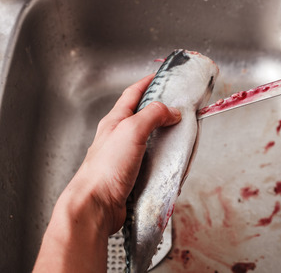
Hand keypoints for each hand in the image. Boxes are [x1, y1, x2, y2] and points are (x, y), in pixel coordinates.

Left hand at [68, 74, 181, 233]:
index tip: (162, 77)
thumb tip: (171, 111)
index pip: (132, 93)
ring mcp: (126, 156)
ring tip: (181, 135)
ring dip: (165, 137)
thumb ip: (153, 115)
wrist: (96, 206)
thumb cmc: (106, 168)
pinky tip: (172, 162)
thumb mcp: (131, 130)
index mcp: (115, 121)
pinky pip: (152, 161)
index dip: (148, 83)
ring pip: (150, 140)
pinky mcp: (133, 174)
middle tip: (180, 109)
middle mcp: (119, 136)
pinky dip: (164, 159)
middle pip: (143, 116)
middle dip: (161, 111)